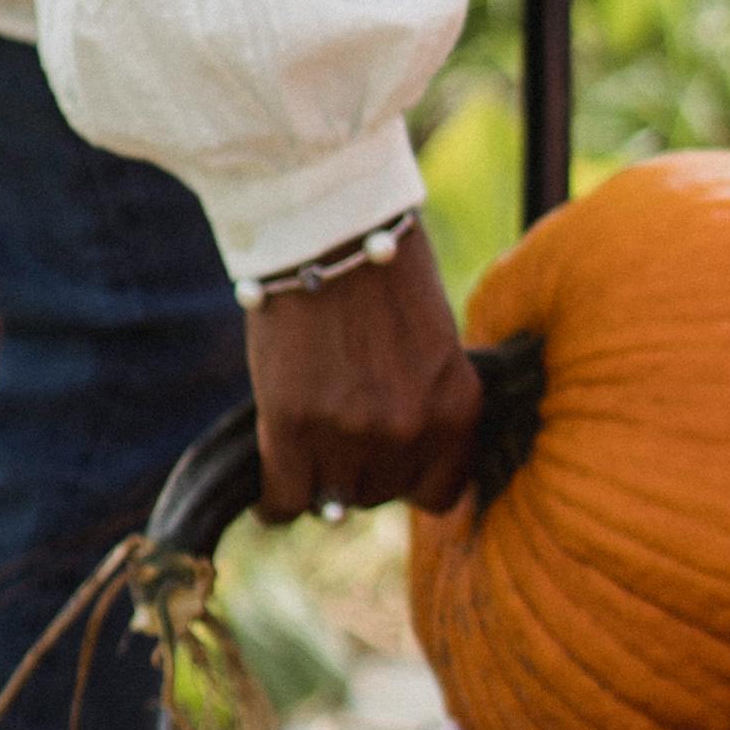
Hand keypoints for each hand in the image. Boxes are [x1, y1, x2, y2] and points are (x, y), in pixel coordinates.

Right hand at [251, 230, 483, 520]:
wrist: (328, 228)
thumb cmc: (382, 275)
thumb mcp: (432, 345)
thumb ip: (424, 405)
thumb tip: (392, 468)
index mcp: (458, 407)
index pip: (440, 493)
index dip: (410, 477)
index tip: (389, 458)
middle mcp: (411, 430)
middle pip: (379, 493)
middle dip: (360, 466)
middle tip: (338, 423)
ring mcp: (352, 433)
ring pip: (332, 498)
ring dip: (318, 475)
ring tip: (306, 439)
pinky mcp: (292, 427)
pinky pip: (284, 501)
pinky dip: (274, 500)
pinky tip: (271, 481)